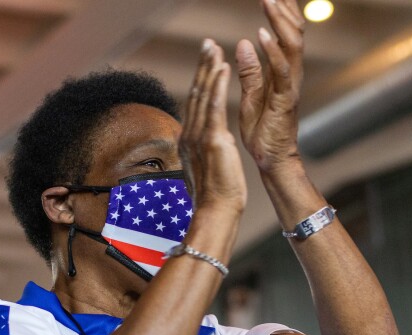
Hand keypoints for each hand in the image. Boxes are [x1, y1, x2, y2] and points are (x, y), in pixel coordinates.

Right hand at [179, 39, 246, 218]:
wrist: (216, 212)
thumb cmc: (215, 196)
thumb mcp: (206, 168)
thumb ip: (205, 151)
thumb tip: (207, 145)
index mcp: (188, 141)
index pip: (195, 104)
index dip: (201, 80)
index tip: (206, 62)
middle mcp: (189, 135)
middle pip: (196, 93)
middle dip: (202, 66)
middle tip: (208, 44)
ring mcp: (198, 137)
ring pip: (203, 95)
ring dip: (209, 69)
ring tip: (215, 48)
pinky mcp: (212, 140)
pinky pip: (215, 106)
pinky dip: (218, 85)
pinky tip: (223, 68)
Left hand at [236, 0, 305, 173]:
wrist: (271, 162)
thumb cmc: (262, 132)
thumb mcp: (251, 96)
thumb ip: (250, 70)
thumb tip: (244, 43)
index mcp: (282, 73)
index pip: (286, 35)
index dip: (282, 13)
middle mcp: (291, 76)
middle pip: (294, 34)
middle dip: (285, 10)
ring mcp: (290, 87)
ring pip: (292, 47)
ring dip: (279, 23)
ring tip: (268, 1)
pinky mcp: (284, 101)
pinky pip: (281, 73)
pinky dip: (273, 53)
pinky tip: (262, 35)